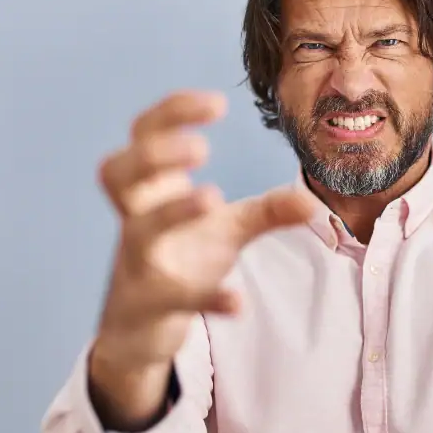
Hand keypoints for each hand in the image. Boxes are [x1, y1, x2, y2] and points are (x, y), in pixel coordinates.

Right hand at [89, 91, 314, 427]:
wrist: (139, 328)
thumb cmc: (180, 260)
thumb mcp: (226, 230)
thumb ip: (267, 211)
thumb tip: (313, 201)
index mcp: (151, 190)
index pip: (144, 135)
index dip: (172, 112)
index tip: (218, 103)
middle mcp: (136, 219)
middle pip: (119, 173)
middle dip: (155, 155)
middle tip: (200, 148)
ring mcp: (138, 262)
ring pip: (140, 231)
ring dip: (173, 211)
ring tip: (213, 198)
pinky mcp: (151, 304)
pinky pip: (175, 298)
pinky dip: (206, 298)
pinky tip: (238, 303)